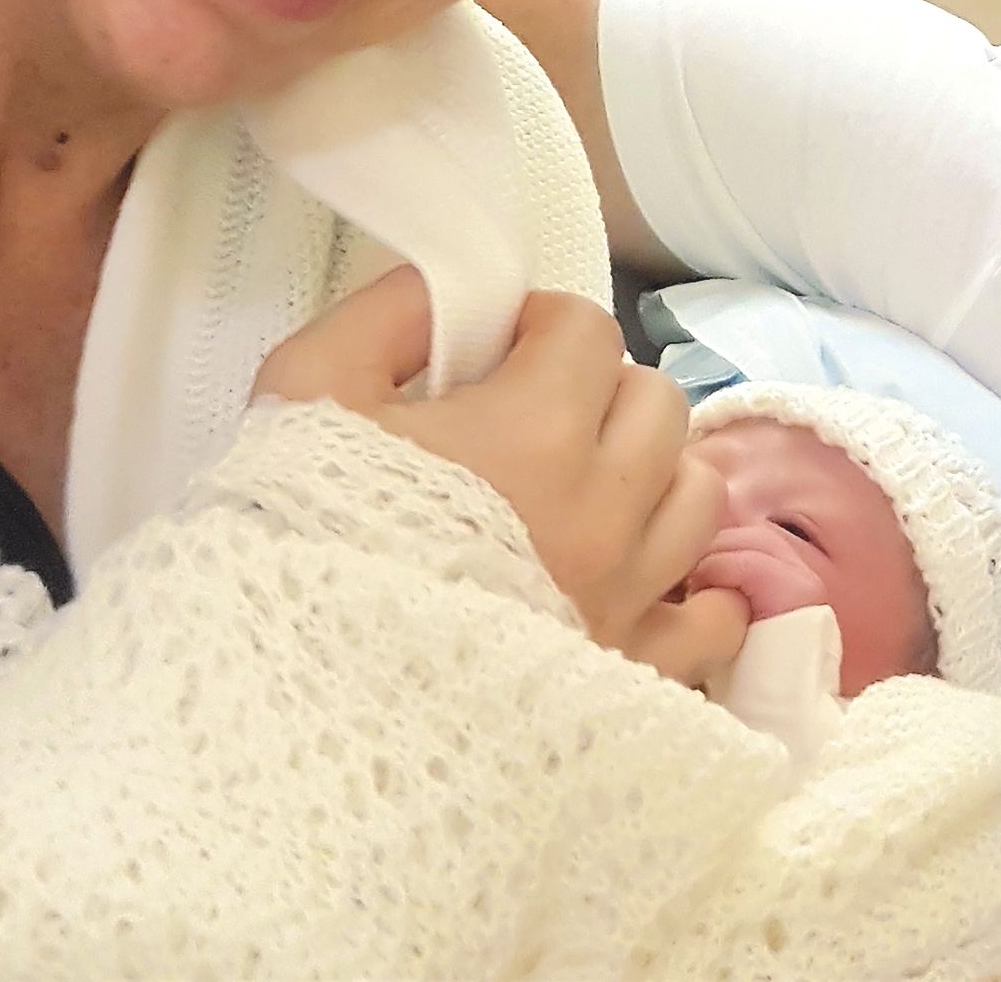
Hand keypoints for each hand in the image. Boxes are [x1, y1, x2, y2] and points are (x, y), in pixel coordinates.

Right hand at [254, 267, 749, 683]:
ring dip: (654, 478)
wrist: (286, 712)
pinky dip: (695, 596)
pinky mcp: (633, 676)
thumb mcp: (303, 395)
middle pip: (658, 404)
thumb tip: (455, 287)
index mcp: (535, 431)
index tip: (500, 355)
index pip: (589, 330)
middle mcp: (604, 509)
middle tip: (540, 421)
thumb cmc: (293, 546)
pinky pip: (714, 620)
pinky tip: (652, 587)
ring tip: (592, 494)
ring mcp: (628, 597)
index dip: (542, 329)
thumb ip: (388, 316)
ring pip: (698, 496)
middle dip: (604, 394)